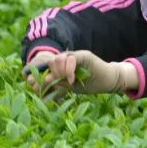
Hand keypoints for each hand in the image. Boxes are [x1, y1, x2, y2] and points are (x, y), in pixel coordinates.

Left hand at [24, 50, 138, 95]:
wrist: (109, 80)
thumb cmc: (91, 84)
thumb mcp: (72, 87)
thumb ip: (59, 86)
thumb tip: (43, 92)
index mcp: (63, 65)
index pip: (48, 67)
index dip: (42, 76)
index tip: (38, 86)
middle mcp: (68, 58)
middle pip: (51, 62)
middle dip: (51, 75)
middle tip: (58, 85)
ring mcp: (76, 55)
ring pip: (58, 59)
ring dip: (59, 72)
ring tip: (67, 82)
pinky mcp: (84, 56)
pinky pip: (71, 59)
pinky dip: (69, 70)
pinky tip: (72, 80)